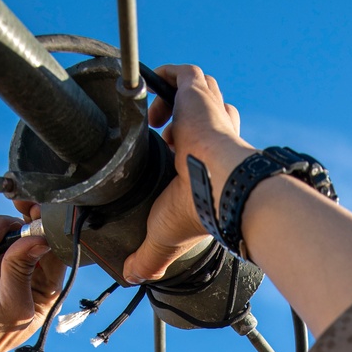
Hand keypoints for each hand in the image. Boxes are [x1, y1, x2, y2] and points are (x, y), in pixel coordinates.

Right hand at [0, 213, 65, 351]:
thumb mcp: (9, 306)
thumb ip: (21, 271)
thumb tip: (37, 238)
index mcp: (44, 288)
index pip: (55, 249)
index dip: (49, 227)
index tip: (38, 210)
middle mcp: (25, 274)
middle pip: (28, 231)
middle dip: (19, 218)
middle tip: (16, 204)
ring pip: (1, 230)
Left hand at [122, 65, 254, 282]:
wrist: (218, 187)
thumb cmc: (199, 210)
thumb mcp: (166, 237)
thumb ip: (150, 257)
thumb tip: (132, 276)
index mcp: (211, 163)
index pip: (205, 145)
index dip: (184, 145)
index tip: (168, 155)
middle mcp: (214, 136)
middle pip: (207, 112)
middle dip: (185, 119)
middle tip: (166, 136)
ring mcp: (208, 114)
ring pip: (200, 89)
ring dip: (178, 98)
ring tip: (159, 120)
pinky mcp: (198, 97)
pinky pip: (184, 74)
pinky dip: (167, 78)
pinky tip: (154, 96)